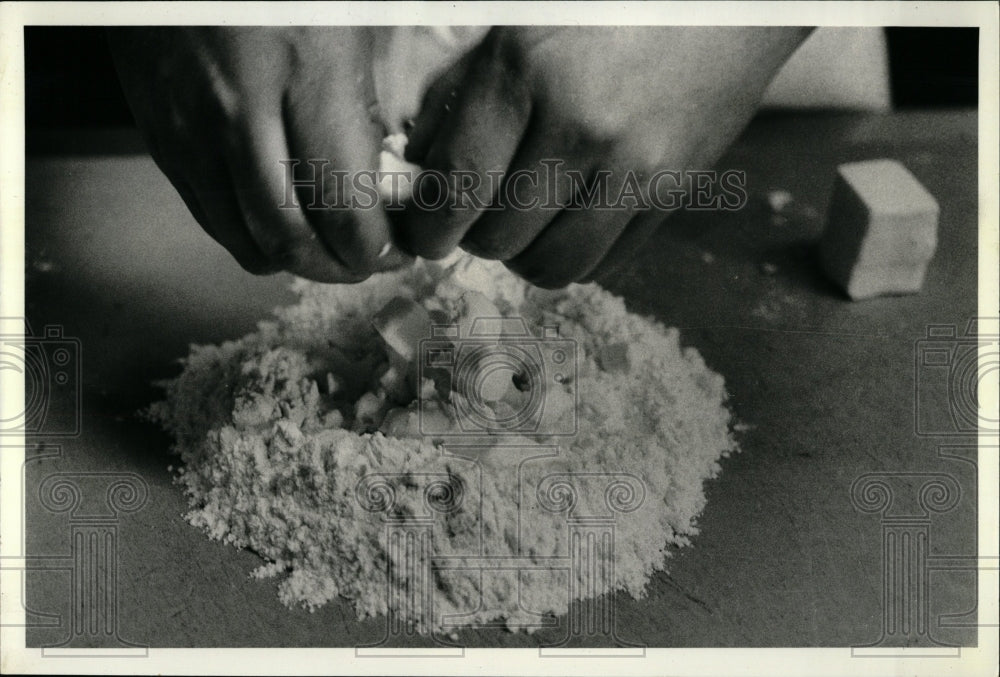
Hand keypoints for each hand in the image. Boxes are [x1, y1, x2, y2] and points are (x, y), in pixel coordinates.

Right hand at [107, 27, 409, 281]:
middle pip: (291, 236)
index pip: (342, 200)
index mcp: (305, 71)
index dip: (375, 247)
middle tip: (370, 264)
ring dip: (296, 263)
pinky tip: (282, 228)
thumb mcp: (345, 21)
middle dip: (339, 268)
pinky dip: (252, 240)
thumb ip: (365, 101)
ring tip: (330, 254)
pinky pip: (210, 219)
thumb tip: (392, 178)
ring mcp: (192, 130)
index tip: (398, 251)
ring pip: (246, 241)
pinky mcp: (162, 140)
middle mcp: (242, 111)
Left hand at [394, 27, 810, 287]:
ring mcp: (636, 168)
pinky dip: (576, 253)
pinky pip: (608, 262)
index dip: (428, 228)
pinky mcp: (674, 193)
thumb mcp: (518, 24)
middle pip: (499, 238)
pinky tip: (570, 219)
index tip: (425, 236)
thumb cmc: (610, 3)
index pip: (457, 188)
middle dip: (475, 236)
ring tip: (525, 223)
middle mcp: (583, 128)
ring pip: (554, 266)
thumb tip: (421, 166)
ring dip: (526, 256)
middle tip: (476, 216)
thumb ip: (461, 92)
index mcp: (528, 72)